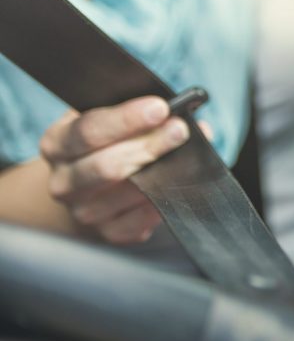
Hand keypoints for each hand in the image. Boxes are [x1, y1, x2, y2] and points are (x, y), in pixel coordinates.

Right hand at [38, 96, 193, 243]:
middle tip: (179, 130)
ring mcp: (84, 212)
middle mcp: (64, 182)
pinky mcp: (109, 232)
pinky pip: (142, 219)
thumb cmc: (103, 145)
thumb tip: (180, 111)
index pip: (89, 131)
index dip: (127, 119)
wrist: (86, 189)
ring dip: (164, 173)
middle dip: (150, 146)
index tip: (160, 108)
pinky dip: (164, 200)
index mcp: (58, 145)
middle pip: (108, 166)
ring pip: (130, 193)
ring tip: (188, 154)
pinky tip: (178, 184)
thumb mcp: (106, 120)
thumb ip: (133, 113)